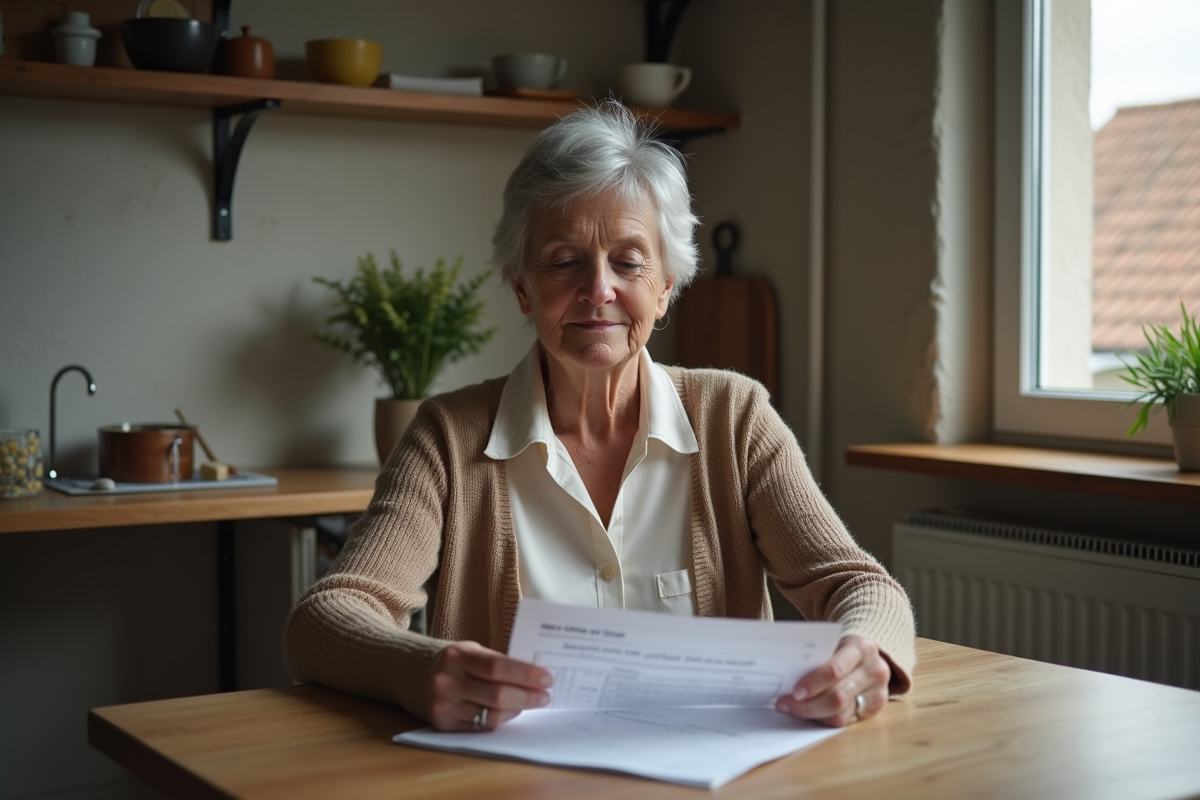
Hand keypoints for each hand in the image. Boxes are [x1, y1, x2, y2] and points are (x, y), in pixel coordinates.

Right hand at [429, 641, 553, 731]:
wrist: (411, 673)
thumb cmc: (451, 660)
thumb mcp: (470, 651)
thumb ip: (497, 662)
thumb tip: (533, 676)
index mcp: (457, 656)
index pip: (498, 667)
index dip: (525, 675)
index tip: (547, 679)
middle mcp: (447, 682)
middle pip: (497, 695)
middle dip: (527, 697)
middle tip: (545, 696)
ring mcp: (444, 705)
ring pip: (490, 716)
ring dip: (515, 711)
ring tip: (529, 704)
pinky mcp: (442, 724)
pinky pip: (479, 727)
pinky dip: (498, 720)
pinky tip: (509, 713)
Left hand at [774, 635, 890, 726]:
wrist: (869, 655)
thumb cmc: (841, 648)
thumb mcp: (833, 644)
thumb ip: (816, 657)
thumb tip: (784, 677)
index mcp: (862, 648)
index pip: (835, 670)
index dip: (813, 683)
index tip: (793, 691)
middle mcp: (874, 670)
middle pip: (838, 697)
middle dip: (807, 704)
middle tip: (784, 704)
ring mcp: (878, 691)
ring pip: (840, 714)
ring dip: (811, 715)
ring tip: (792, 709)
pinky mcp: (875, 708)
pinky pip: (845, 722)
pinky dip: (822, 720)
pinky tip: (808, 714)